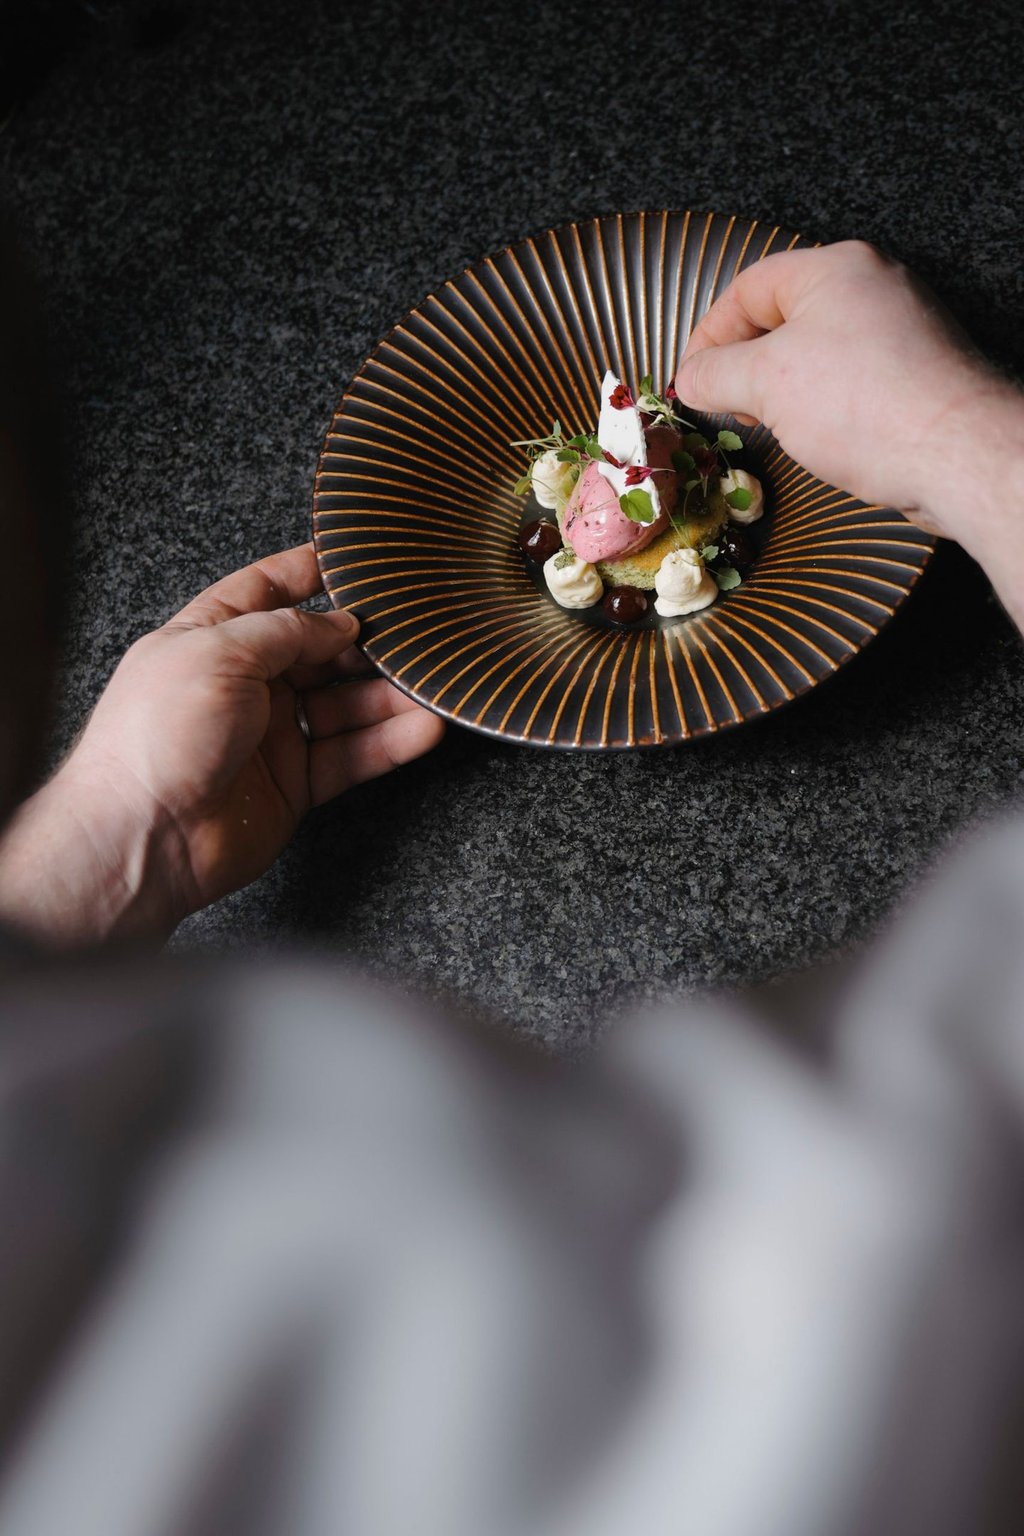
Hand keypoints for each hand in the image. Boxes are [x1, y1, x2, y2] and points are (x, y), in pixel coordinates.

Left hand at [0, 544, 444, 944]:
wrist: (144, 837)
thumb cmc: (157, 737)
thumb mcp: (218, 652)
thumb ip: (285, 630)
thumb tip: (339, 622)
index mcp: (210, 638)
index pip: (265, 590)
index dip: (308, 572)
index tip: (357, 559)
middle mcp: (243, 684)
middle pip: (318, 650)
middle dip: (366, 642)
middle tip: (414, 634)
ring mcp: (270, 735)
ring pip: (344, 705)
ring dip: (389, 695)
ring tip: (435, 686)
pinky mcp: (294, 783)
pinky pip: (350, 756)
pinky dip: (388, 743)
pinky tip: (422, 729)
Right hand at [674, 242, 1023, 605]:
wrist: (956, 455)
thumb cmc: (865, 407)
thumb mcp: (766, 384)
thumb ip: (715, 374)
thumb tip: (690, 379)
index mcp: (836, 267)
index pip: (748, 288)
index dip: (709, 335)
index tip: (692, 380)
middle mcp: (873, 287)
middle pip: (783, 318)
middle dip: (747, 365)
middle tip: (730, 407)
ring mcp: (900, 329)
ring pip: (817, 352)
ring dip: (784, 390)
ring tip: (773, 425)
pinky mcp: (916, 373)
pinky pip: (851, 379)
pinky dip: (822, 405)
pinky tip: (820, 437)